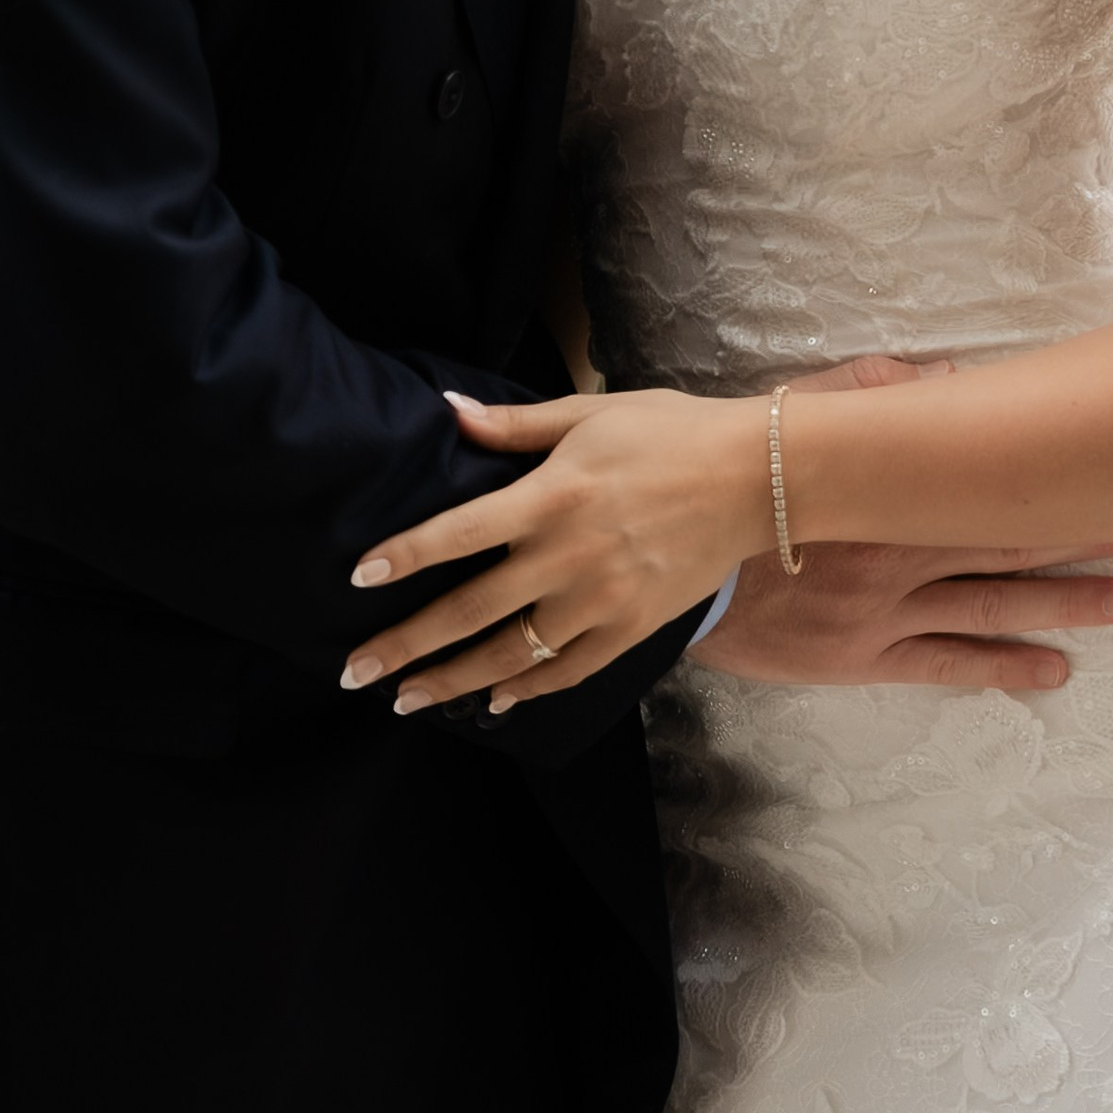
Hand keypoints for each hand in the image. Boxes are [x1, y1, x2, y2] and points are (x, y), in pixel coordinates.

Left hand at [340, 386, 767, 716]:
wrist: (757, 478)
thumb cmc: (671, 431)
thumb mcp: (588, 413)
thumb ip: (513, 425)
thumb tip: (446, 410)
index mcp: (552, 495)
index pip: (459, 532)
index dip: (404, 555)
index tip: (358, 576)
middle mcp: (569, 555)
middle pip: (471, 611)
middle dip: (407, 646)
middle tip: (355, 673)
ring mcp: (601, 600)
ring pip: (513, 654)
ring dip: (454, 682)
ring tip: (407, 700)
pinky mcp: (632, 627)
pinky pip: (567, 671)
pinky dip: (526, 690)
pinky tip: (492, 701)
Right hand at [699, 353, 1112, 691]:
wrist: (676, 565)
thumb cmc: (737, 482)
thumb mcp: (795, 418)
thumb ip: (868, 389)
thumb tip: (943, 375)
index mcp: (886, 491)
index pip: (991, 484)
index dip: (1057, 479)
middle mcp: (898, 553)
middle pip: (1008, 542)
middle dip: (1085, 535)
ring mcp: (885, 613)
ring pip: (991, 607)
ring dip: (1064, 603)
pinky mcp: (863, 657)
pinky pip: (945, 665)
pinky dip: (1001, 668)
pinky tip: (1052, 672)